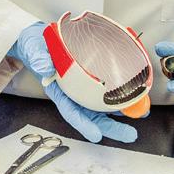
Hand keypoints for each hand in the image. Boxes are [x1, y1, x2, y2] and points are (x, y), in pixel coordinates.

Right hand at [9, 22, 136, 143]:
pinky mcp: (91, 77)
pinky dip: (121, 93)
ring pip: (103, 104)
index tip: (96, 135)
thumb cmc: (36, 46)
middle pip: (92, 114)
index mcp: (58, 90)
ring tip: (140, 114)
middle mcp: (72, 92)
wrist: (39, 37)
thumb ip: (39, 58)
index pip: (71, 111)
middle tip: (130, 134)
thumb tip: (45, 68)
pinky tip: (135, 95)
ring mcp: (83, 86)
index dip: (83, 124)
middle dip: (111, 127)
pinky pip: (107, 88)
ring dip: (122, 111)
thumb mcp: (34, 49)